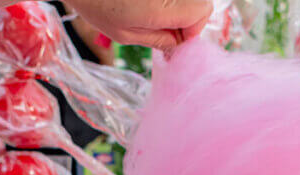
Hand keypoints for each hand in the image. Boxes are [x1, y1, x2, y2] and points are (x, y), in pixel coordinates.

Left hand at [63, 0, 212, 50]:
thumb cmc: (97, 4)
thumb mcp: (126, 34)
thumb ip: (159, 40)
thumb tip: (178, 45)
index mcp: (164, 6)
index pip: (202, 13)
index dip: (193, 30)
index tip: (175, 38)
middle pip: (201, 4)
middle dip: (189, 19)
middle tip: (165, 29)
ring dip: (179, 9)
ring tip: (154, 15)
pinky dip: (170, 2)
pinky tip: (149, 5)